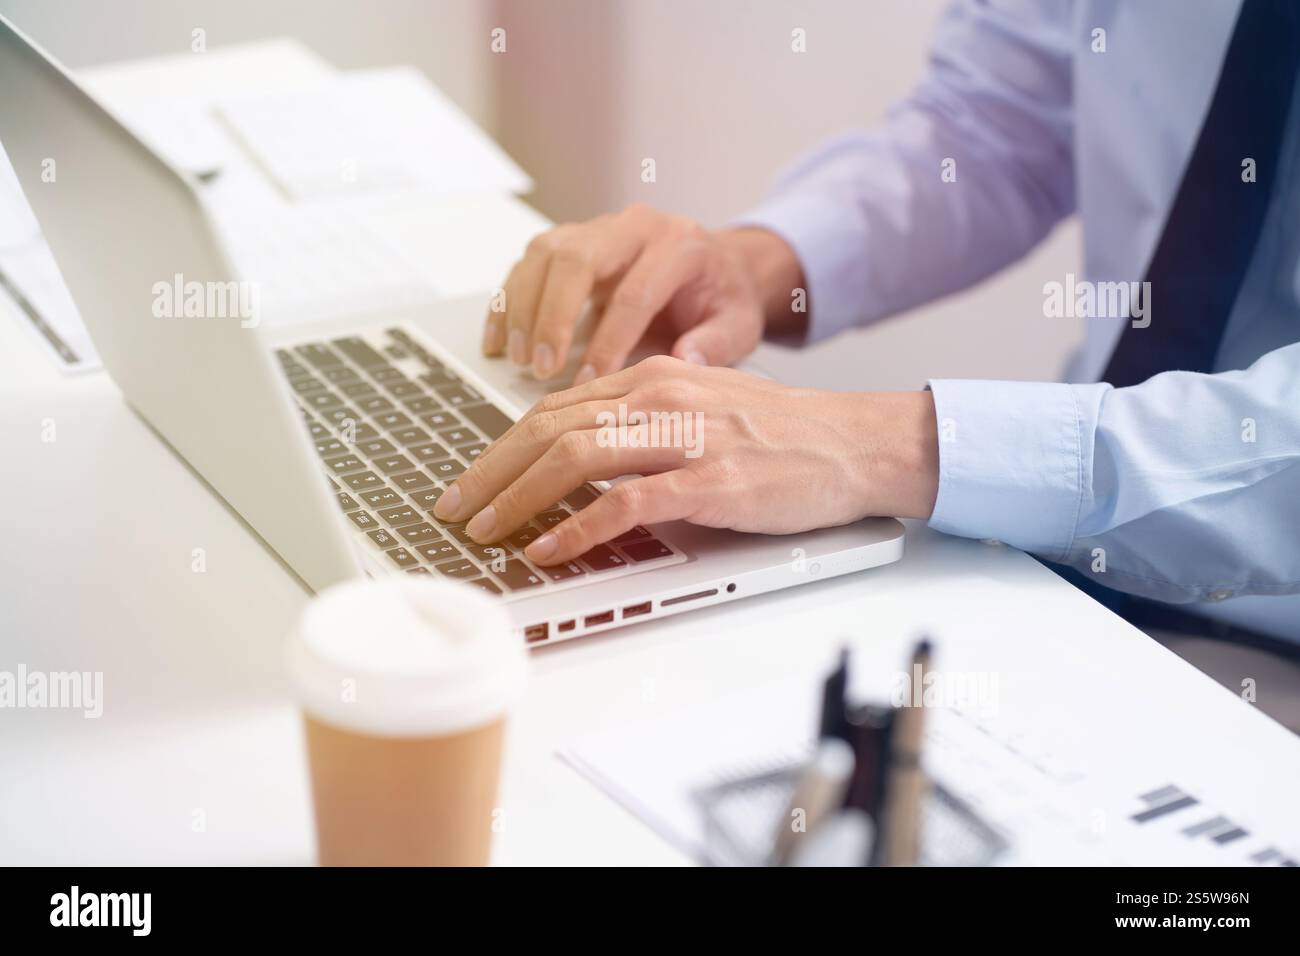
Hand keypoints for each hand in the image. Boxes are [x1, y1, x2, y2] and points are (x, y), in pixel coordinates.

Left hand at [433, 355, 938, 564]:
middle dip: (489, 471)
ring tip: (486, 530)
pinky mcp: (710, 482)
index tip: (471, 481)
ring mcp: (685, 438)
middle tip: (453, 507)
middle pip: (549, 427)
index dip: (502, 447)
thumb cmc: (782, 433)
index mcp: (653, 376)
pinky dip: (578, 527)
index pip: (556, 408)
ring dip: (519, 497)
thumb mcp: (701, 410)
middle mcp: (661, 397)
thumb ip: (642, 425)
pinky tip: (550, 548)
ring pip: (576, 456)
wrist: (854, 443)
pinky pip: (626, 503)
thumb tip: (579, 464)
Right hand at [481, 204, 805, 382]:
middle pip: (577, 258)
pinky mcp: (570, 241)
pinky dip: (506, 301)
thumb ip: (717, 343)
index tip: (590, 383)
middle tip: (543, 367)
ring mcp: (597, 229)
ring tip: (519, 358)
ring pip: (544, 254)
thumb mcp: (739, 324)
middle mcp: (633, 226)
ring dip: (523, 307)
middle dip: (553, 316)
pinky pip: (527, 263)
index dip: (609, 341)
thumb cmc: (722, 299)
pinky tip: (498, 342)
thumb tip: (685, 361)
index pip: (634, 292)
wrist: (718, 267)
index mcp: (678, 244)